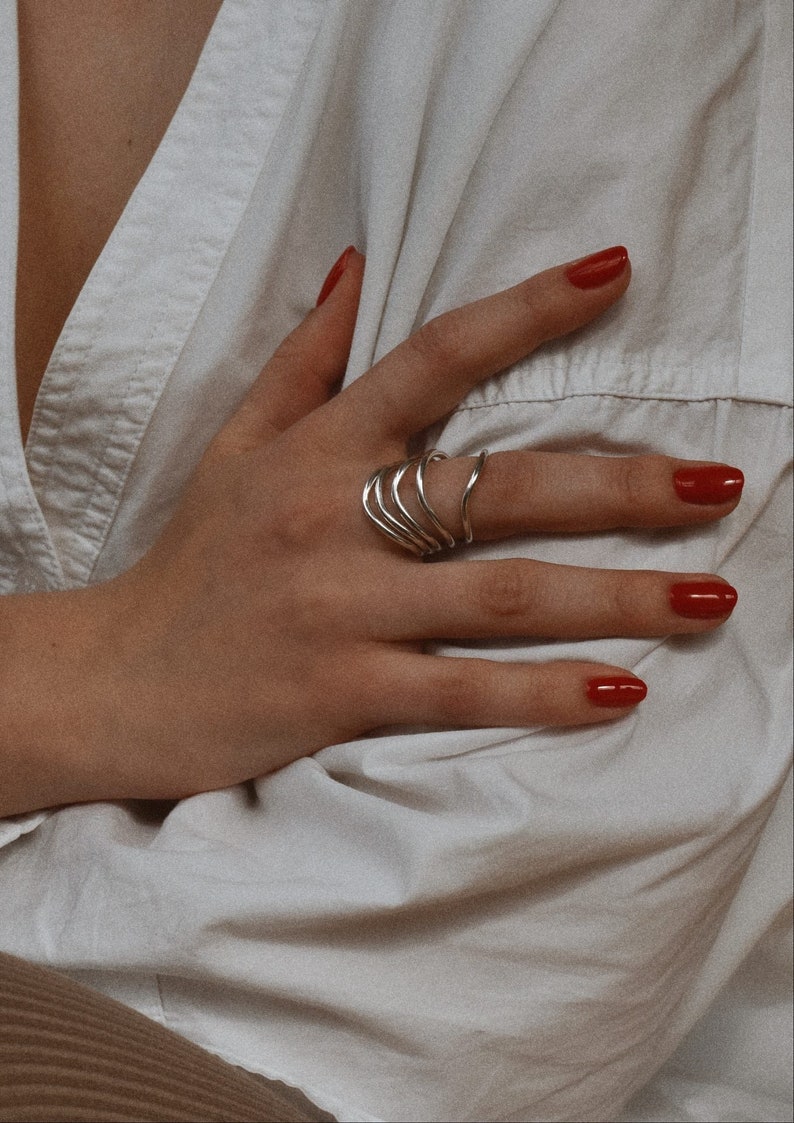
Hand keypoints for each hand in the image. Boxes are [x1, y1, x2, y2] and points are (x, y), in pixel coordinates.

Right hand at [2, 246, 741, 810]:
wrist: (114, 681)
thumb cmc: (189, 563)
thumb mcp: (233, 449)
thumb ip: (301, 361)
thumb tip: (352, 266)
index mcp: (318, 450)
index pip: (434, 359)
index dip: (528, 311)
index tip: (615, 273)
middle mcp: (333, 517)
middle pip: (502, 486)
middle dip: (621, 485)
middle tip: (718, 484)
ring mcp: (338, 606)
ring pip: (500, 593)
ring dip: (616, 597)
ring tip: (709, 597)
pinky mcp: (337, 691)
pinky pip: (460, 687)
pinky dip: (544, 692)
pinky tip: (622, 690)